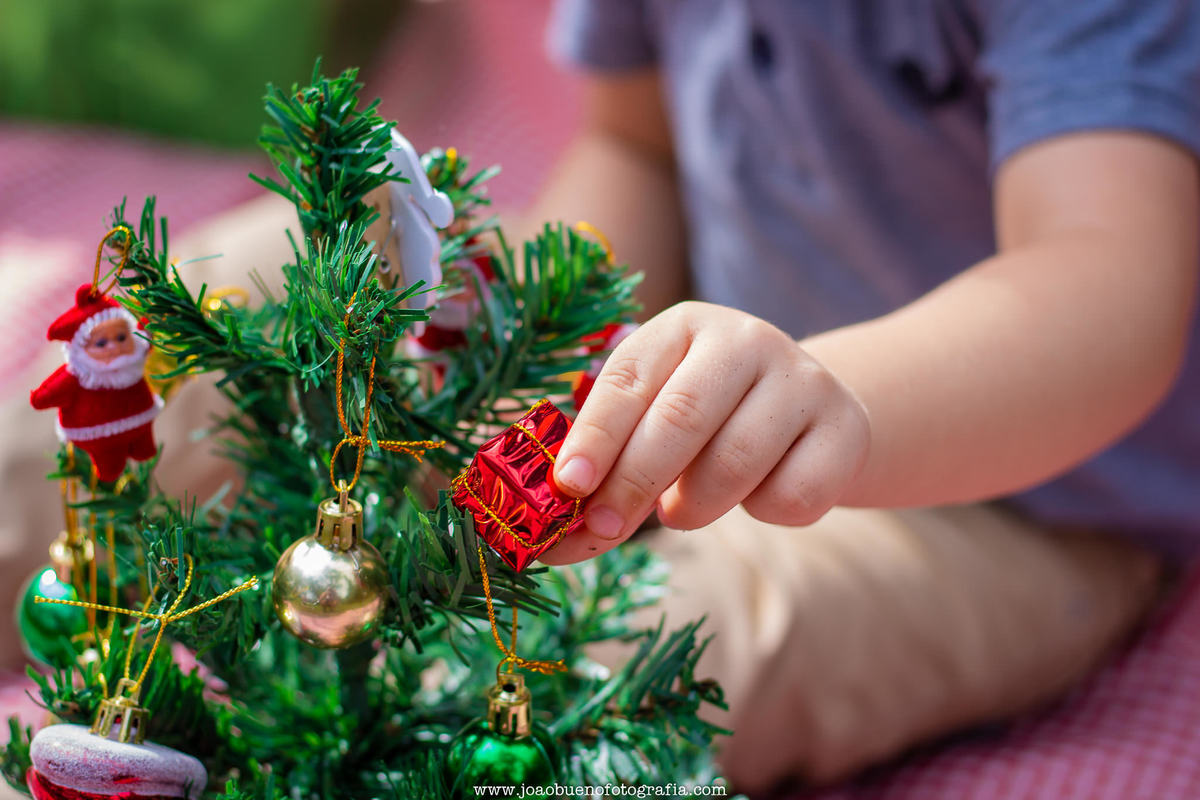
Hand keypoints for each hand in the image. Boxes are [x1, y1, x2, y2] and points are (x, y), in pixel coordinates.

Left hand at [542, 302, 870, 563]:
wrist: (813, 412)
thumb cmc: (710, 421)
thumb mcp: (656, 418)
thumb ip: (610, 464)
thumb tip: (556, 539)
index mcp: (684, 326)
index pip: (628, 378)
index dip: (594, 436)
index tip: (566, 486)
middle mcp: (746, 340)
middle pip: (679, 418)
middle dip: (631, 482)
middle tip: (604, 527)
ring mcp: (803, 380)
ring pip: (733, 464)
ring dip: (694, 505)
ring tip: (683, 508)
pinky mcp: (846, 429)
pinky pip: (791, 496)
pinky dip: (763, 513)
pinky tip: (757, 494)